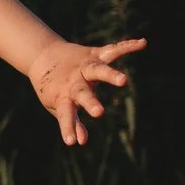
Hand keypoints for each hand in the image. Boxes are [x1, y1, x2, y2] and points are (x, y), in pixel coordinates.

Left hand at [28, 37, 146, 145]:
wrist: (42, 56)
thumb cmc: (53, 88)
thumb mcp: (57, 105)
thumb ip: (71, 121)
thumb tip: (81, 141)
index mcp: (63, 96)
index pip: (66, 114)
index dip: (68, 127)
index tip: (71, 142)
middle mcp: (73, 81)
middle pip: (81, 92)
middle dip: (90, 102)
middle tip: (98, 113)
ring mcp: (84, 66)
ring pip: (97, 70)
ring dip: (109, 75)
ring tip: (123, 81)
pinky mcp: (93, 54)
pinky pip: (112, 50)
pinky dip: (127, 47)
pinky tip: (142, 43)